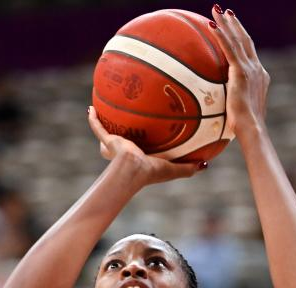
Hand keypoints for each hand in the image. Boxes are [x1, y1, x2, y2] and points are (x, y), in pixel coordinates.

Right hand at [87, 106, 204, 185]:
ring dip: (106, 121)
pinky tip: (90, 108)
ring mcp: (116, 145)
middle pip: (125, 137)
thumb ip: (188, 168)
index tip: (150, 130)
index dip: (147, 140)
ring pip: (109, 132)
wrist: (133, 170)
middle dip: (124, 130)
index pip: (144, 146)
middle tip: (127, 117)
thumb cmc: (151, 173)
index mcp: (142, 156)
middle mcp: (127, 149)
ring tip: (104, 107)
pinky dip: (93, 120)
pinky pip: (98, 128)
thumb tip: (206, 166)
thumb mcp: (173, 169)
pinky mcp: (108, 141)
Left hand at [210, 7, 269, 137]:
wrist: (252, 128)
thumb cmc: (246, 129)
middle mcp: (257, 69)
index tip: (236, 29)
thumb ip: (236, 105)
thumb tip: (225, 113)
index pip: (251, 54)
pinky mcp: (240, 72)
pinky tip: (212, 25)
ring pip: (237, 39)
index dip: (243, 39)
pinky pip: (228, 48)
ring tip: (217, 11)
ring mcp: (250, 69)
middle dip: (236, 25)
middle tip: (227, 12)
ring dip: (226, 23)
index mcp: (260, 77)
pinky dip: (220, 35)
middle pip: (246, 40)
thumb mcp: (242, 113)